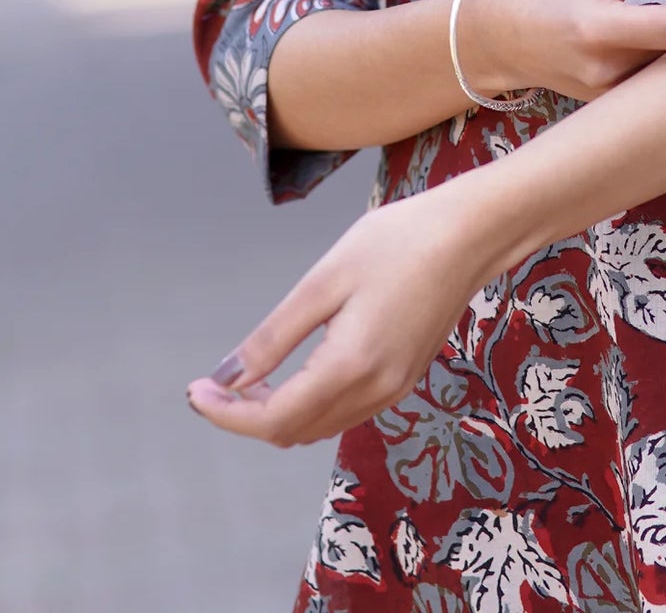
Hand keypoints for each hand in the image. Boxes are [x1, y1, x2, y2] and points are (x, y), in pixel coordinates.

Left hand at [186, 187, 488, 446]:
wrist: (470, 234)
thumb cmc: (397, 242)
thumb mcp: (325, 280)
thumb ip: (274, 336)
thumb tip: (227, 379)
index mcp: (350, 367)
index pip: (274, 420)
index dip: (227, 415)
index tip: (194, 391)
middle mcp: (375, 390)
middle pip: (294, 432)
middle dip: (248, 415)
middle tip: (217, 379)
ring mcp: (395, 389)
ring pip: (320, 427)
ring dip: (279, 412)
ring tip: (251, 374)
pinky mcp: (405, 379)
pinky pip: (346, 412)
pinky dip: (311, 403)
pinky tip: (296, 369)